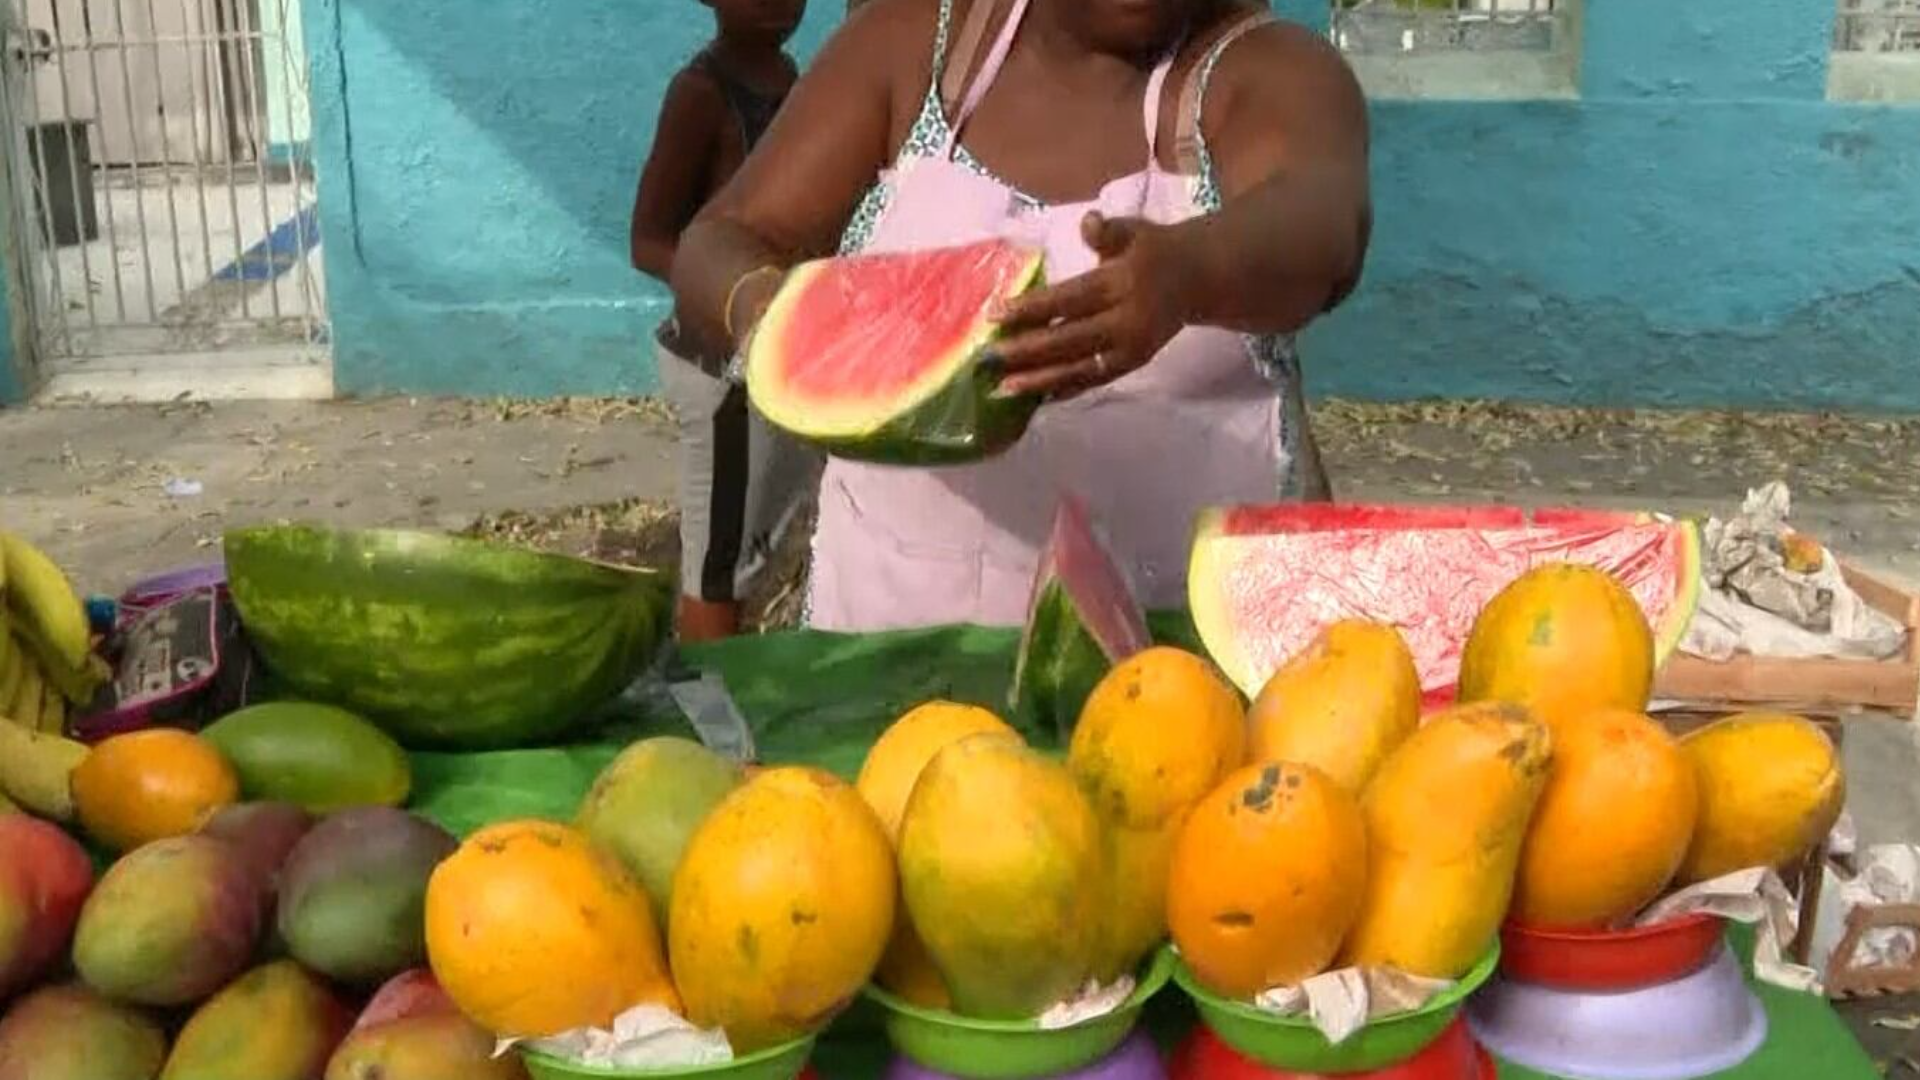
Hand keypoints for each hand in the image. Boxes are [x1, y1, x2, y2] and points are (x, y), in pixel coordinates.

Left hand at [989, 213, 1192, 398]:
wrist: (1198, 278)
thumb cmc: (1154, 249)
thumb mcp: (1135, 231)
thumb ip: (1108, 231)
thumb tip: (1087, 222)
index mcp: (1123, 283)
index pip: (1070, 298)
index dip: (1032, 308)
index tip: (995, 314)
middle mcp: (1128, 321)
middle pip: (1071, 339)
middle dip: (1028, 350)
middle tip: (989, 357)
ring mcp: (1131, 348)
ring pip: (1081, 368)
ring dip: (1042, 380)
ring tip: (1004, 388)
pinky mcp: (1133, 364)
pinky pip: (1096, 380)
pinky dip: (1068, 389)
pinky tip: (1039, 397)